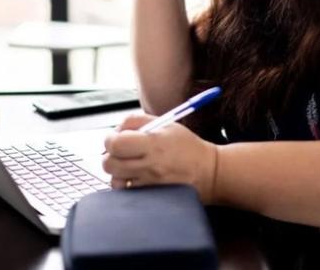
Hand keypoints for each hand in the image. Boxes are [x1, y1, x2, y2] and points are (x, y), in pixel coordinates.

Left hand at [102, 113, 218, 202]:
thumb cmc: (187, 146)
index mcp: (153, 143)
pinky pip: (126, 193)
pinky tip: (134, 179)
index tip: (114, 139)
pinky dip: (126, 186)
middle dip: (110, 156)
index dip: (110, 140)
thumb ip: (137, 121)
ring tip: (128, 166)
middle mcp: (150, 165)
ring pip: (115, 181)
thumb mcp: (166, 124)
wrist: (209, 172)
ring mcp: (150, 184)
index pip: (116, 143)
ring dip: (117, 173)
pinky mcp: (152, 197)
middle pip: (109, 163)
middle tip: (119, 153)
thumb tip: (116, 129)